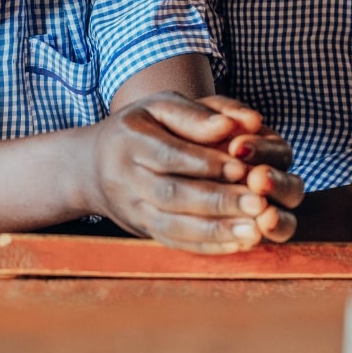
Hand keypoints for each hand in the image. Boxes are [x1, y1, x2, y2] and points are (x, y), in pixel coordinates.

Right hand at [90, 91, 302, 252]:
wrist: (93, 165)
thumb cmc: (142, 127)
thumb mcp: (162, 106)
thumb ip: (198, 113)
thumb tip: (237, 125)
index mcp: (129, 140)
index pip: (169, 154)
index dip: (205, 163)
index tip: (242, 168)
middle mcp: (124, 178)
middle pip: (172, 194)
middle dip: (217, 201)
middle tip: (258, 203)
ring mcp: (131, 210)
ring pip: (173, 226)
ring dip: (216, 231)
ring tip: (255, 230)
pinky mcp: (142, 231)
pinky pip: (175, 243)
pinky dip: (208, 246)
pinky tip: (239, 243)